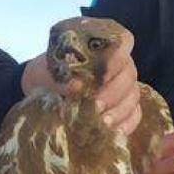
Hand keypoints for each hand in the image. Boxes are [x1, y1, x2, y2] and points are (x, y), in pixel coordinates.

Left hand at [21, 30, 140, 134]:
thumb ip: (56, 77)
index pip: (123, 42)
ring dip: (120, 111)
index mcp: (100, 47)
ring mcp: (122, 87)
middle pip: (129, 74)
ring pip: (133, 96)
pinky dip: (127, 124)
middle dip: (114, 92)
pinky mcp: (123, 108)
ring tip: (103, 123)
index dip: (118, 58)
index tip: (103, 75)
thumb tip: (77, 87)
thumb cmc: (44, 76)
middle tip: (97, 106)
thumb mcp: (42, 73)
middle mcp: (116, 65)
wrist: (39, 93)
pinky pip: (135, 115)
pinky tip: (113, 132)